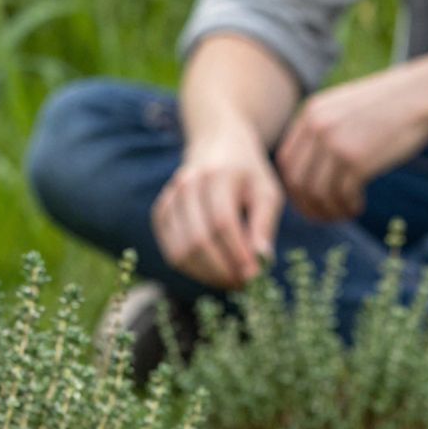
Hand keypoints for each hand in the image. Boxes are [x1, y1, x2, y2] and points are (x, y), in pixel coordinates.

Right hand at [151, 127, 284, 288]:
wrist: (216, 144)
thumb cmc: (248, 173)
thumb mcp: (267, 192)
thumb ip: (264, 225)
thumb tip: (261, 261)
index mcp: (218, 175)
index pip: (223, 223)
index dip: (237, 254)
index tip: (253, 275)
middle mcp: (188, 184)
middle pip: (198, 240)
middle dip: (221, 270)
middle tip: (242, 283)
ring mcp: (170, 198)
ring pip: (180, 250)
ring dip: (206, 274)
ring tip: (229, 280)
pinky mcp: (161, 211)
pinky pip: (170, 250)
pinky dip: (191, 268)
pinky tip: (211, 269)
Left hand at [275, 65, 427, 222]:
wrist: (423, 95)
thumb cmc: (389, 104)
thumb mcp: (345, 106)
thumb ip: (323, 129)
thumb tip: (311, 168)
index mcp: (310, 113)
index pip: (285, 161)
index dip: (294, 187)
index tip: (309, 200)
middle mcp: (317, 127)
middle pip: (296, 181)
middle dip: (308, 205)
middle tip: (325, 215)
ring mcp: (335, 143)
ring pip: (317, 193)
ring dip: (330, 210)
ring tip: (346, 212)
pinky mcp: (357, 160)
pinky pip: (342, 195)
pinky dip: (348, 207)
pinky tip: (359, 206)